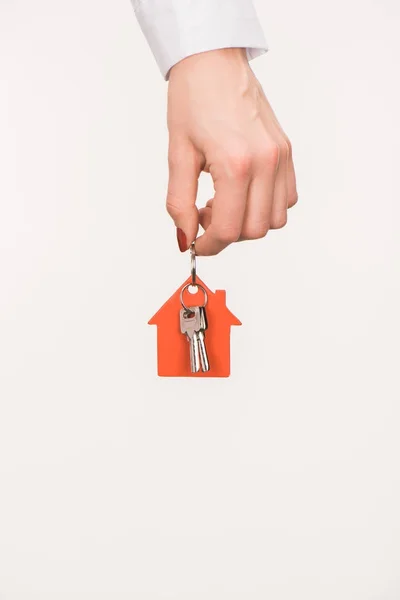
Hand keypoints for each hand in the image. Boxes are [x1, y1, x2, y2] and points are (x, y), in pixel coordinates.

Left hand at [166, 48, 297, 256]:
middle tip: (204, 214)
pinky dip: (266, 206)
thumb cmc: (193, 100)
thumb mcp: (178, 154)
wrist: (213, 62)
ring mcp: (281, 157)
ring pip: (275, 219)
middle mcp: (266, 162)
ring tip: (223, 200)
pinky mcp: (287, 152)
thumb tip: (185, 237)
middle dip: (227, 234)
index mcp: (236, 163)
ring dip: (248, 222)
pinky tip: (242, 191)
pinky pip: (287, 198)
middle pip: (254, 230)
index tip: (196, 244)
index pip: (228, 229)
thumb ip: (180, 202)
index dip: (209, 245)